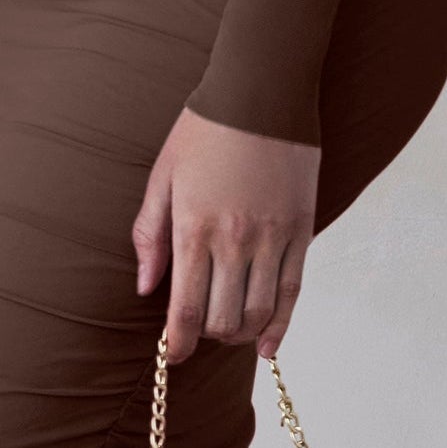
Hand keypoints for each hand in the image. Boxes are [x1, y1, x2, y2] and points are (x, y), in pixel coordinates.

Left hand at [131, 110, 319, 360]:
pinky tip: (267, 344)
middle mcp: (234, 240)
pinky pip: (292, 291)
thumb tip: (145, 285)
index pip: (185, 308)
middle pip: (222, 318)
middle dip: (206, 336)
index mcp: (193, 227)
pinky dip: (280, 325)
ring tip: (228, 330)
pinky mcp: (301, 231)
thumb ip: (150, 234)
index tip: (172, 355)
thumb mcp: (163, 176)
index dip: (178, 342)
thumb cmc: (205, 130)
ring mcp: (272, 238)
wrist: (261, 92)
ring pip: (259, 313)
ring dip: (240, 333)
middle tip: (198, 330)